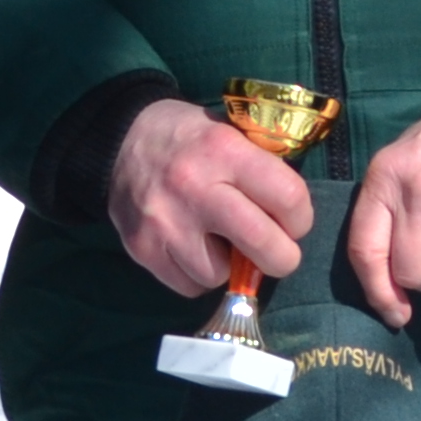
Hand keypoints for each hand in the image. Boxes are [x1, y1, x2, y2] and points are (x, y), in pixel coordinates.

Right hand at [110, 98, 317, 298]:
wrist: (119, 140)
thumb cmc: (190, 139)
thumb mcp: (232, 134)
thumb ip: (263, 169)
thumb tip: (294, 218)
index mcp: (225, 151)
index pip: (289, 198)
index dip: (300, 218)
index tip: (293, 221)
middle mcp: (194, 187)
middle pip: (264, 246)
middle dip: (282, 257)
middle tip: (276, 251)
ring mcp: (165, 222)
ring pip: (222, 275)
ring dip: (229, 266)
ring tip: (219, 241)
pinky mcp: (142, 248)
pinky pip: (189, 286)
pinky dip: (198, 275)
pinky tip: (193, 249)